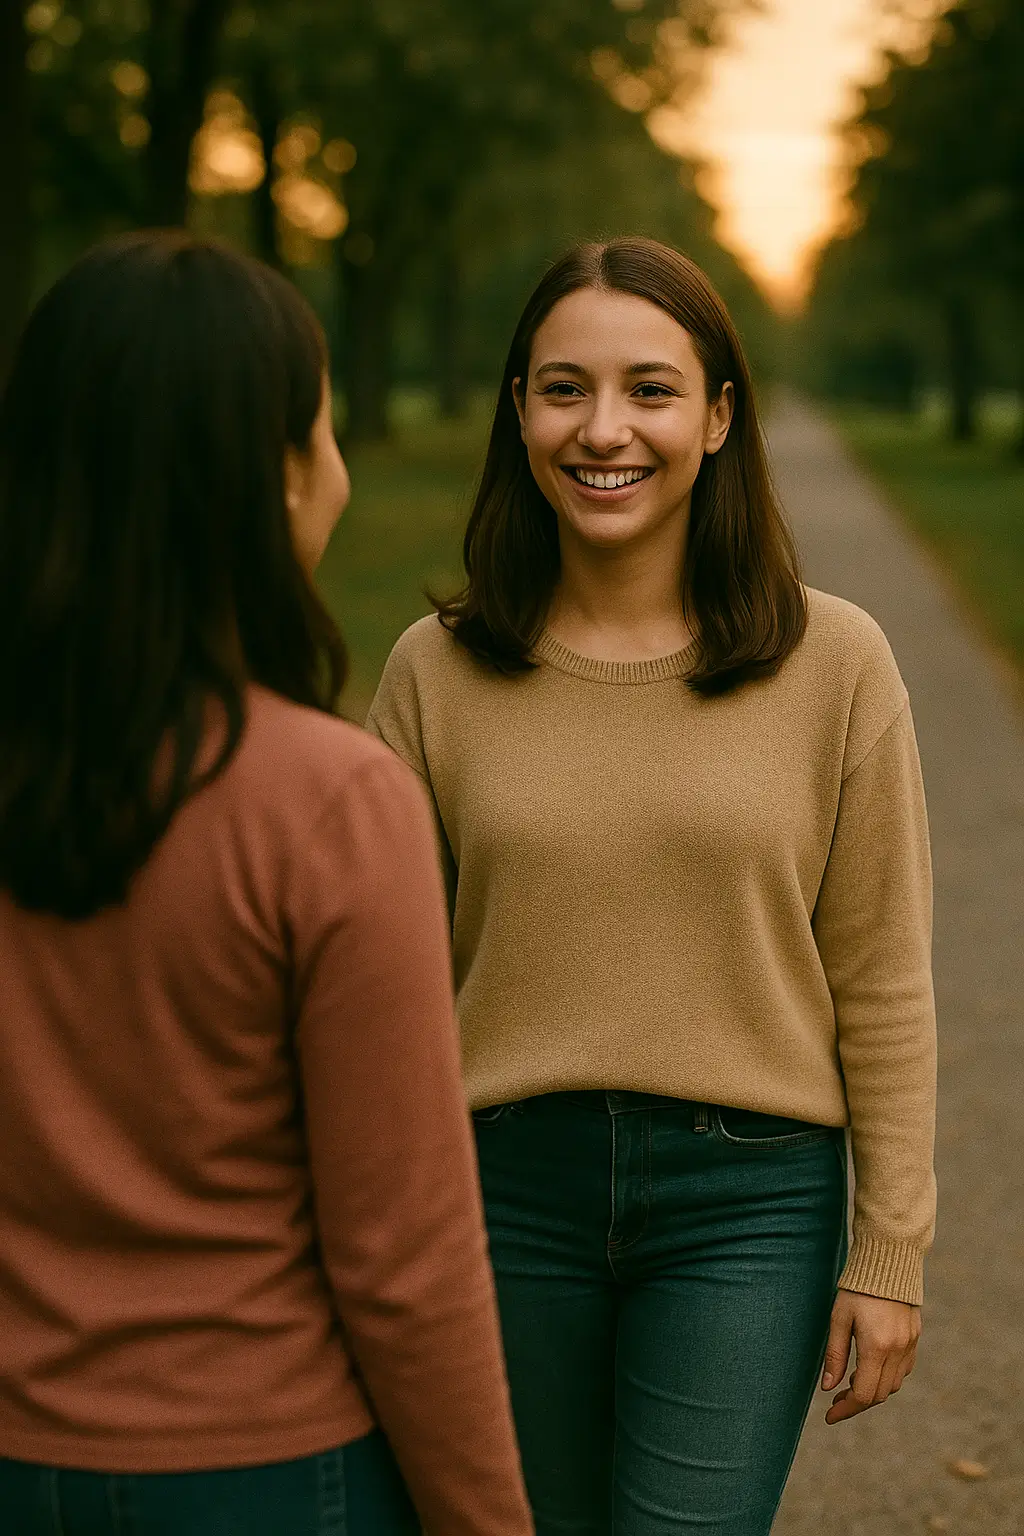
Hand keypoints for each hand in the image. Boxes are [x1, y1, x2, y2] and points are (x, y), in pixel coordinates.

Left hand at [820, 1288, 920, 1424]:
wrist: (889, 1260)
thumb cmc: (857, 1287)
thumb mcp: (839, 1318)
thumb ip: (834, 1354)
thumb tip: (828, 1388)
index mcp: (877, 1347)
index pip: (863, 1394)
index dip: (846, 1410)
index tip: (829, 1415)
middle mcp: (897, 1350)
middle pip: (879, 1394)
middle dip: (856, 1403)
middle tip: (836, 1401)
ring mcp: (910, 1345)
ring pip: (892, 1385)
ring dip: (872, 1391)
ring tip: (849, 1383)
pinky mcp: (915, 1338)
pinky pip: (903, 1370)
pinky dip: (886, 1377)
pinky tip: (870, 1369)